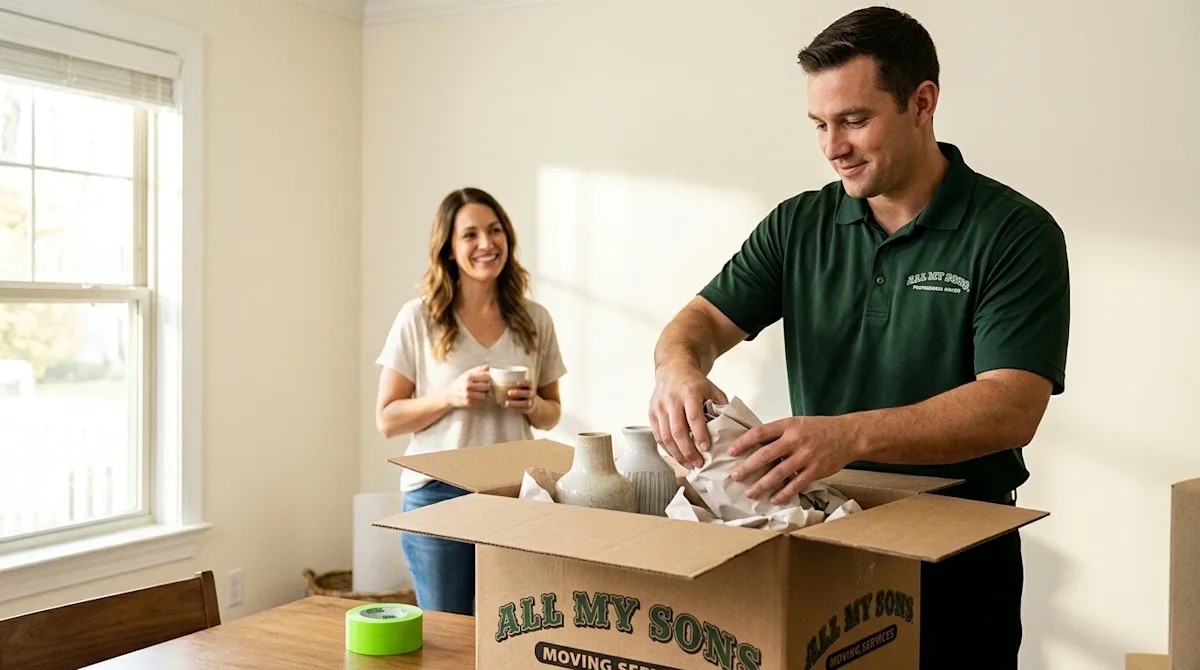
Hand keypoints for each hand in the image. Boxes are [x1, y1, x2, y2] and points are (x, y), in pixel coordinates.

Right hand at [445, 364, 491, 407]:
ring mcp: (468, 395)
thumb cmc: (459, 383)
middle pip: (487, 386)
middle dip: (487, 387)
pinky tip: (475, 397)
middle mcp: (468, 386)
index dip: (488, 379)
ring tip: (479, 392)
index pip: (486, 377)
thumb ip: (478, 369)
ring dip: (484, 394)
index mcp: (468, 377)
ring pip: (485, 395)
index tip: (486, 380)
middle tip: (484, 387)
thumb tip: (488, 366)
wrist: (449, 395)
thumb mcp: (467, 374)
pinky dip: (479, 400)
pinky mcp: (468, 402)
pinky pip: (480, 401)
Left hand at [504, 379, 538, 413]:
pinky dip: (514, 408)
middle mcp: (532, 394)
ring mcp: (531, 402)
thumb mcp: (521, 387)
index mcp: (530, 387)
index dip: (524, 383)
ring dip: (515, 403)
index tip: (517, 383)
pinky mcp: (527, 409)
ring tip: (506, 403)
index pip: (529, 383)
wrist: (532, 404)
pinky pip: (521, 410)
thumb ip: (512, 385)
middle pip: (527, 393)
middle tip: (508, 392)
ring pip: (525, 403)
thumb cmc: (522, 392)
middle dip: (518, 393)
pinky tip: (507, 407)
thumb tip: (495, 382)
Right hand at [648, 361, 728, 469]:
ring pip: (665, 436)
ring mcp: (659, 407)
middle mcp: (672, 400)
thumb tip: (730, 425)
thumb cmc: (693, 381)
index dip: (699, 434)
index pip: (693, 417)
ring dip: (677, 454)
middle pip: (677, 430)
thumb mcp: (711, 388)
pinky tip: (677, 456)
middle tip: (698, 464)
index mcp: (689, 392)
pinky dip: (667, 449)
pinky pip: (658, 436)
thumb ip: (721, 405)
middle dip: (688, 451)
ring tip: (689, 465)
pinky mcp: (652, 413)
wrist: (673, 368)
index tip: (706, 448)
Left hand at [728, 415, 860, 503]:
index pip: (760, 432)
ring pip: (779, 473)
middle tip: (734, 476)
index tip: (731, 452)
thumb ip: (778, 433)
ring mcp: (806, 456)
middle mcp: (795, 440)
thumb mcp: (797, 423)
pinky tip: (774, 499)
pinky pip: (796, 484)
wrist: (849, 435)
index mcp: (788, 425)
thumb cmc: (820, 429)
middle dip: (747, 467)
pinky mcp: (815, 470)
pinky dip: (784, 493)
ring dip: (762, 484)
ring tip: (750, 492)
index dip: (743, 442)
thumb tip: (754, 445)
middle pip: (765, 454)